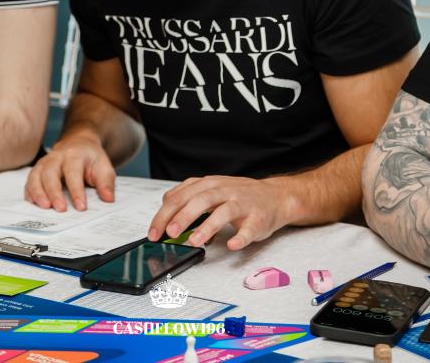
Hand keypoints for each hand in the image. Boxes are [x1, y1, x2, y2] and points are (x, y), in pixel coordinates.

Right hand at [24, 132, 115, 211]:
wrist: (79, 143)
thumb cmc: (91, 158)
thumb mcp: (104, 167)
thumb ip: (106, 183)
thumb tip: (108, 199)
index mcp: (75, 155)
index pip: (74, 173)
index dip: (77, 191)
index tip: (81, 207)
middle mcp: (57, 157)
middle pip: (50, 172)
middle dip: (54, 192)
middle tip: (60, 209)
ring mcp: (45, 162)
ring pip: (36, 175)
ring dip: (38, 192)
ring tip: (44, 207)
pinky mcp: (38, 169)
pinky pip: (29, 180)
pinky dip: (30, 192)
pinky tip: (33, 203)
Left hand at [147, 175, 296, 249]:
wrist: (275, 196)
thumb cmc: (239, 196)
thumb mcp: (212, 191)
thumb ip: (189, 199)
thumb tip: (165, 214)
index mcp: (209, 184)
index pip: (181, 196)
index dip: (164, 214)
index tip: (154, 232)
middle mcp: (224, 190)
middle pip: (200, 200)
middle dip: (182, 217)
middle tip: (168, 234)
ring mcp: (242, 203)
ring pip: (222, 211)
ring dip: (207, 226)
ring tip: (194, 241)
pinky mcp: (258, 218)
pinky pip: (249, 228)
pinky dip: (240, 237)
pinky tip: (232, 245)